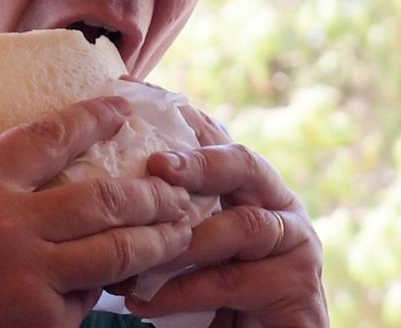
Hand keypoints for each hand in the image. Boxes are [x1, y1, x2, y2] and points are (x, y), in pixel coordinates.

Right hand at [0, 97, 193, 327]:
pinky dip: (96, 292)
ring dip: (155, 242)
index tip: (123, 108)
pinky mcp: (39, 325)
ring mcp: (26, 279)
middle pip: (101, 198)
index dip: (93, 118)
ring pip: (114, 252)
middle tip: (174, 191)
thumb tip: (59, 161)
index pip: (48, 136)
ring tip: (178, 232)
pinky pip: (84, 301)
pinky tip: (110, 285)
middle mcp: (5, 226)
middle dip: (149, 195)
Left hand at [125, 108, 328, 327]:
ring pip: (243, 225)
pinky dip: (185, 289)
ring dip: (186, 239)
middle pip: (244, 164)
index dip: (183, 119)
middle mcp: (279, 205)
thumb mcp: (187, 247)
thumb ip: (168, 214)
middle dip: (198, 161)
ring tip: (137, 253)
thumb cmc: (213, 297)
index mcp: (252, 186)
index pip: (219, 138)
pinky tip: (144, 299)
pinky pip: (234, 280)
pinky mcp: (298, 287)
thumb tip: (102, 185)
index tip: (140, 102)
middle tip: (156, 165)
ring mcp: (296, 243)